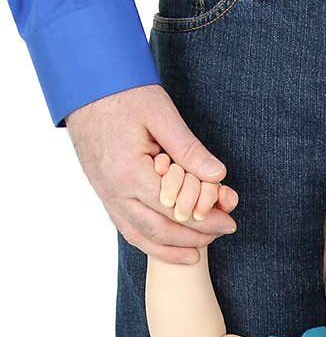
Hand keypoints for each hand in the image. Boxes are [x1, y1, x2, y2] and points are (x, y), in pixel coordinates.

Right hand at [66, 85, 238, 263]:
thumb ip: (189, 149)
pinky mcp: (103, 193)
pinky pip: (126, 228)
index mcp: (130, 173)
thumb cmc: (123, 93)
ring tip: (196, 253)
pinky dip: (148, 242)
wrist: (83, 83)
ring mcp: (106, 195)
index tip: (229, 221)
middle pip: (160, 230)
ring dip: (170, 249)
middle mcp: (115, 191)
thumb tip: (218, 176)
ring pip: (141, 236)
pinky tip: (166, 245)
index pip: (176, 210)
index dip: (206, 221)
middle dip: (194, 237)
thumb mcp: (161, 114)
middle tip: (221, 233)